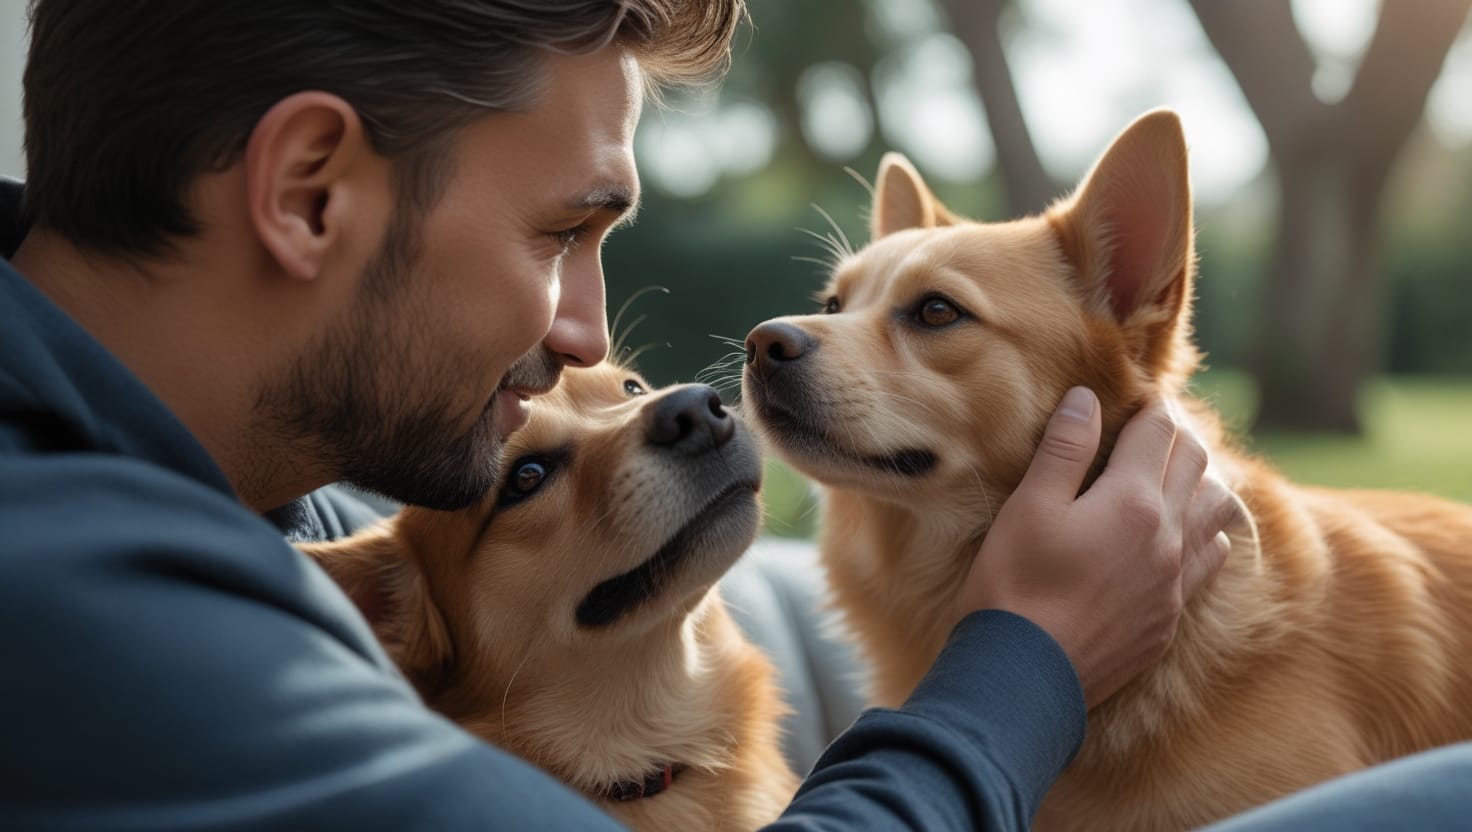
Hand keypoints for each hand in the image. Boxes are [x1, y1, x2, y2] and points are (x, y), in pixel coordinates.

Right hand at [957, 387, 1238, 707]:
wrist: (1025, 676)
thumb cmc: (1014, 586)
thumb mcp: (1029, 507)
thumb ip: (1064, 449)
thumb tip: (1087, 398)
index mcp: (1132, 501)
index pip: (1159, 431)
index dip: (1149, 406)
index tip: (1134, 399)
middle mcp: (1168, 536)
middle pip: (1196, 463)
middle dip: (1176, 436)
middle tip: (1150, 428)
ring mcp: (1175, 580)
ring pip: (1217, 510)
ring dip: (1200, 481)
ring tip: (1172, 475)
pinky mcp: (1170, 615)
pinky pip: (1209, 560)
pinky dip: (1204, 533)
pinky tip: (1181, 535)